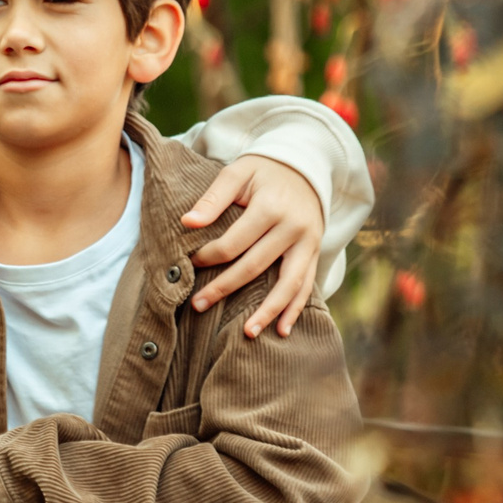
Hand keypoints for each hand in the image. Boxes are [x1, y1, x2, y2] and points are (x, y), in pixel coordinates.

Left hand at [184, 154, 327, 338]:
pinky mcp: (315, 253)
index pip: (234, 242)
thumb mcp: (238, 172)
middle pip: (255, 266)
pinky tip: (282, 331)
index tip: (190, 264)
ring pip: (288, 284)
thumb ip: (213, 197)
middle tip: (197, 306)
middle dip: (224, 288)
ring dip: (267, 311)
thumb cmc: (263, 172)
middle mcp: (293, 228)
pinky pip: (306, 286)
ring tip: (247, 333)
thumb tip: (187, 223)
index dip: (209, 256)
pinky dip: (295, 309)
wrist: (305, 168)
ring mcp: (308, 243)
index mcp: (271, 207)